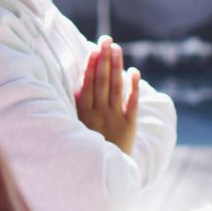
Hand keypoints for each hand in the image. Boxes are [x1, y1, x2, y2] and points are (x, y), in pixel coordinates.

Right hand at [75, 36, 139, 154]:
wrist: (106, 170)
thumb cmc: (87, 143)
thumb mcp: (77, 125)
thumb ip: (78, 106)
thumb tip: (78, 84)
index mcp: (83, 113)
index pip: (88, 83)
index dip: (92, 65)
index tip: (94, 49)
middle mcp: (99, 113)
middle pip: (102, 81)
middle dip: (105, 59)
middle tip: (107, 40)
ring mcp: (114, 118)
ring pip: (116, 88)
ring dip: (117, 67)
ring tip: (118, 49)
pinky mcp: (129, 125)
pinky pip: (132, 103)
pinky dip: (133, 87)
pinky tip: (134, 71)